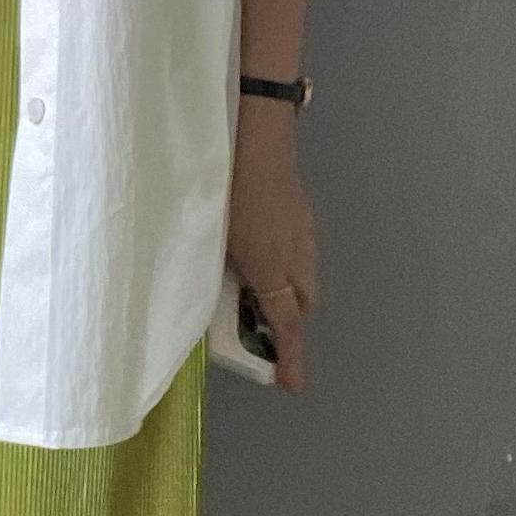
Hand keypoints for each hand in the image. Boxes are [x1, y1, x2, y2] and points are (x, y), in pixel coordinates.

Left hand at [225, 100, 319, 392]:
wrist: (254, 131)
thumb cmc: (223, 185)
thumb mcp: (209, 236)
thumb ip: (211, 270)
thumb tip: (211, 294)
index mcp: (270, 266)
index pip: (286, 322)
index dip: (288, 356)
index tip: (290, 385)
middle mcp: (296, 252)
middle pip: (304, 301)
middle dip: (287, 319)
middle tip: (257, 326)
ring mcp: (303, 229)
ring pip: (305, 274)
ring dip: (288, 289)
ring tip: (252, 288)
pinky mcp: (300, 209)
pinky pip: (301, 249)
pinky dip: (287, 262)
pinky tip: (258, 249)